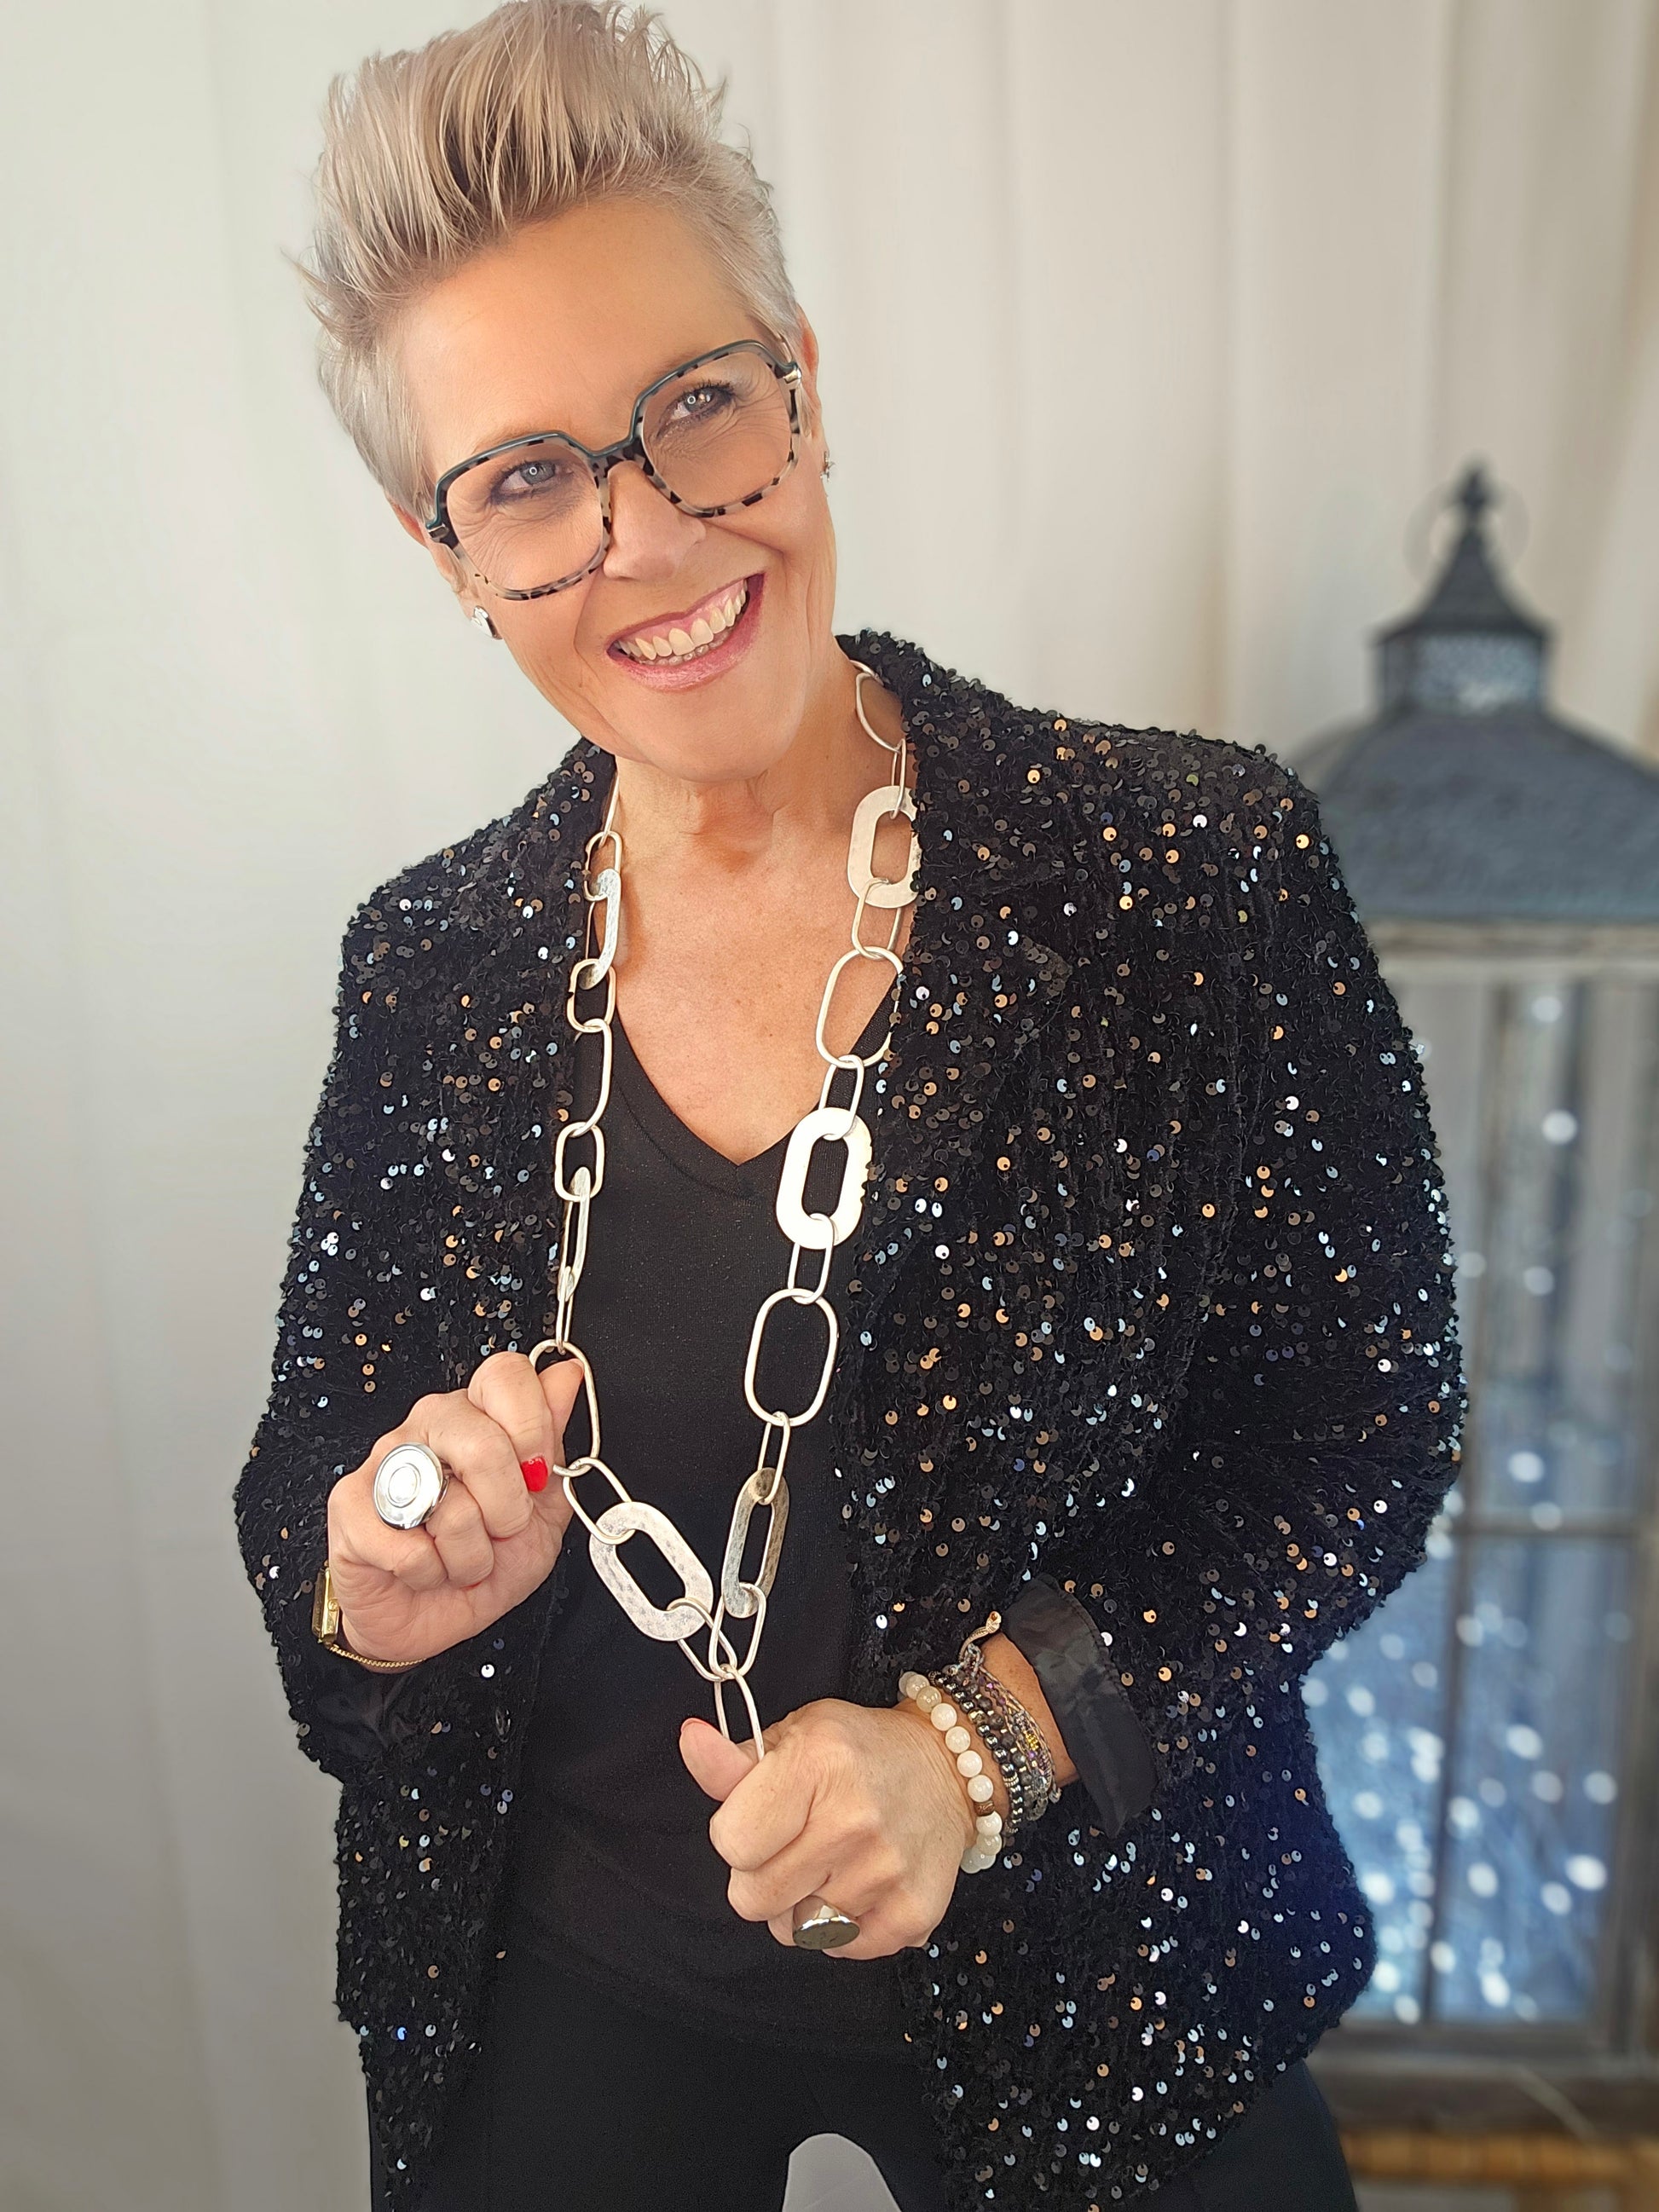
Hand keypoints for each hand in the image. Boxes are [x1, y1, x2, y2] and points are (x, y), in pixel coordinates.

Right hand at [324, 1352, 584, 1665]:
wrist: (431, 1617)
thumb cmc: (488, 1560)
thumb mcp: (545, 1509)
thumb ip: (554, 1442)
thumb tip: (566, 1375)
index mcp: (478, 1415)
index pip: (504, 1375)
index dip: (532, 1426)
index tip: (538, 1474)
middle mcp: (428, 1427)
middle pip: (481, 1440)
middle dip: (507, 1507)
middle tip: (502, 1530)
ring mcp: (384, 1462)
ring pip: (448, 1503)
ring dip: (470, 1553)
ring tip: (461, 1557)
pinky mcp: (349, 1506)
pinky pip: (409, 1547)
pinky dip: (431, 1573)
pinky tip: (426, 1570)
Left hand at [678, 1699, 977, 1959]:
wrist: (947, 1767)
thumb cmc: (856, 1752)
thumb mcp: (794, 1737)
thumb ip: (733, 1761)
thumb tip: (690, 1740)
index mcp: (816, 1763)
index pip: (731, 1843)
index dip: (736, 1834)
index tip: (760, 1819)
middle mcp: (852, 1818)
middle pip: (754, 1899)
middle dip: (760, 1877)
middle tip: (792, 1846)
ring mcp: (885, 1870)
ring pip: (795, 1931)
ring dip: (801, 1906)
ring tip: (827, 1865)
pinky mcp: (913, 1912)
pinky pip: (841, 1949)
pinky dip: (842, 1928)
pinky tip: (858, 1885)